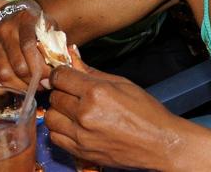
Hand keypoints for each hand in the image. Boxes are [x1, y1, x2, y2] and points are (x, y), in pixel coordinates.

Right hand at [0, 1, 49, 90]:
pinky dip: (2, 87)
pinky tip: (15, 87)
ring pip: (4, 73)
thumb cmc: (38, 28)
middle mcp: (5, 31)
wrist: (18, 18)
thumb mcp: (50, 29)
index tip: (51, 76)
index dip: (41, 66)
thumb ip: (57, 45)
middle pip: (18, 64)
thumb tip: (63, 68)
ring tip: (32, 87)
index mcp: (24, 20)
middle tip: (43, 85)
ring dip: (20, 86)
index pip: (29, 46)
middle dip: (34, 80)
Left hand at [45, 65, 184, 169]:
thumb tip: (72, 59)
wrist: (160, 144)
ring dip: (59, 112)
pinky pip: (55, 138)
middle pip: (54, 96)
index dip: (60, 74)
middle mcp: (85, 114)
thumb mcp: (122, 83)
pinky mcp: (81, 152)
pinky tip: (73, 126)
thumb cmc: (146, 113)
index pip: (59, 76)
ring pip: (50, 117)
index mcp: (96, 92)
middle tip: (74, 94)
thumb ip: (92, 72)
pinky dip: (60, 130)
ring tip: (73, 111)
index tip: (65, 76)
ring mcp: (82, 135)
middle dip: (61, 92)